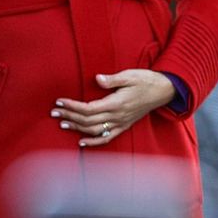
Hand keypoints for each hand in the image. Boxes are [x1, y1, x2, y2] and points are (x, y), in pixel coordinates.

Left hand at [52, 69, 175, 147]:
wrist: (163, 90)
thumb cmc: (146, 80)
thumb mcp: (130, 75)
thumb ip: (112, 79)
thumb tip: (97, 79)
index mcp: (117, 103)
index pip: (89, 108)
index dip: (72, 106)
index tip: (59, 101)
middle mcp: (117, 116)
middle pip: (88, 120)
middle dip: (69, 116)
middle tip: (54, 112)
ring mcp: (121, 123)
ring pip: (94, 130)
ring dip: (77, 128)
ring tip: (62, 123)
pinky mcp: (124, 126)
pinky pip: (107, 138)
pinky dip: (93, 142)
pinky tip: (81, 142)